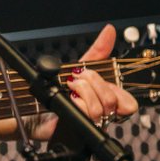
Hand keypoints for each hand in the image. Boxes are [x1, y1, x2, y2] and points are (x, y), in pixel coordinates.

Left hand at [27, 24, 139, 141]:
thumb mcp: (79, 67)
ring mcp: (89, 124)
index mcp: (105, 100)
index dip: (117, 92)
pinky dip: (76, 103)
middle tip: (77, 80)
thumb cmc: (56, 89)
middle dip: (93, 83)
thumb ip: (98, 50)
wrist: (30, 105)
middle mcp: (100, 115)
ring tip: (70, 89)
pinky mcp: (76, 129)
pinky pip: (85, 115)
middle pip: (113, 101)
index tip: (98, 79)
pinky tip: (69, 100)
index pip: (128, 104)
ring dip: (82, 92)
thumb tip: (110, 31)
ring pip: (100, 109)